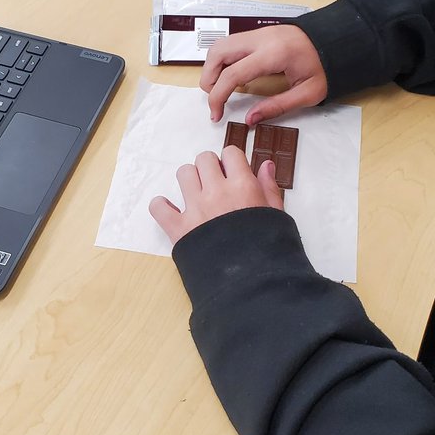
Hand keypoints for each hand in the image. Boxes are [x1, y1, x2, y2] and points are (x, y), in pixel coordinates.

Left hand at [149, 147, 283, 246]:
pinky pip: (159, 207)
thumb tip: (265, 164)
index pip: (230, 153)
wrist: (249, 282)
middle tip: (215, 184)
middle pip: (204, 159)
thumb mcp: (276, 216)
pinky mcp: (178, 228)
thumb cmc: (266, 250)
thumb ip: (270, 187)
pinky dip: (162, 207)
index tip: (233, 172)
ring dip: (189, 180)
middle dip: (210, 168)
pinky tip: (173, 212)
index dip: (231, 161)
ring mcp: (195, 209)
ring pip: (183, 173)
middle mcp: (216, 192)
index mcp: (243, 187)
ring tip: (197, 195)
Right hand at [200, 24, 327, 124]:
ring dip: (213, 67)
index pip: (232, 74)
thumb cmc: (326, 65)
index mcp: (273, 54)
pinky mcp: (258, 34)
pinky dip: (223, 60)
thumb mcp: (308, 93)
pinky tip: (233, 76)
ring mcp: (258, 33)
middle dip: (208, 78)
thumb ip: (276, 107)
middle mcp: (260, 39)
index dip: (218, 97)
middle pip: (217, 53)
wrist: (338, 40)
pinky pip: (231, 44)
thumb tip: (249, 119)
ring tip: (221, 89)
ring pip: (220, 46)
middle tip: (215, 99)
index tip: (216, 114)